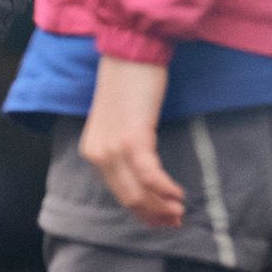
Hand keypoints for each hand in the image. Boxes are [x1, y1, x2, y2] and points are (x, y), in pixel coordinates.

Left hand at [79, 57, 184, 228]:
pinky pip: (149, 174)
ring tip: (179, 210)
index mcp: (93, 151)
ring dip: (160, 205)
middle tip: (175, 219)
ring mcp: (113, 147)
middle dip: (153, 213)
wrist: (130, 52)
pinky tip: (177, 194)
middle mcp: (98, 154)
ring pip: (137, 192)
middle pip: (127, 197)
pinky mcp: (132, 138)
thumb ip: (124, 149)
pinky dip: (164, 188)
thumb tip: (144, 174)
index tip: (161, 218)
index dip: (141, 210)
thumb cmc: (129, 84)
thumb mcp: (119, 123)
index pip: (117, 192)